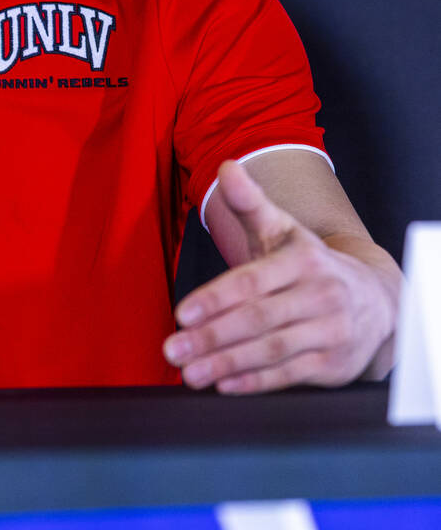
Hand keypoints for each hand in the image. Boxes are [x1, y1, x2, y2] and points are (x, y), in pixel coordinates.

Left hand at [162, 160, 397, 392]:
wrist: (377, 300)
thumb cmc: (312, 264)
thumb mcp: (283, 228)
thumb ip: (250, 201)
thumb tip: (226, 166)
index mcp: (303, 260)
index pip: (252, 282)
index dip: (216, 299)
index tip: (182, 314)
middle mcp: (320, 295)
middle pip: (258, 319)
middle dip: (211, 337)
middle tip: (173, 349)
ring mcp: (330, 332)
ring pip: (271, 351)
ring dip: (226, 364)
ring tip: (189, 373)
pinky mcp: (334, 365)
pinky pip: (289, 375)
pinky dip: (255, 382)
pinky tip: (224, 385)